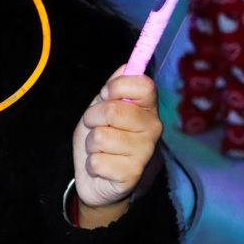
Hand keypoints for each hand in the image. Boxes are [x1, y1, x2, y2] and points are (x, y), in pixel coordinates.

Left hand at [72, 65, 161, 225]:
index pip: (143, 84)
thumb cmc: (102, 137)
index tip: (106, 94)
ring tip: (100, 149)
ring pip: (101, 137)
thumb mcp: (101, 107)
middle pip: (113, 110)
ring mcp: (144, 153)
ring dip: (91, 143)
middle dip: (92, 118)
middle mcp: (152, 129)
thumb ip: (113, 87)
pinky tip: (102, 167)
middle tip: (96, 126)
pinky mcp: (132, 175)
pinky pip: (97, 161)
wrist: (98, 177)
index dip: (117, 86)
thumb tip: (127, 66)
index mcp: (148, 108)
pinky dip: (92, 163)